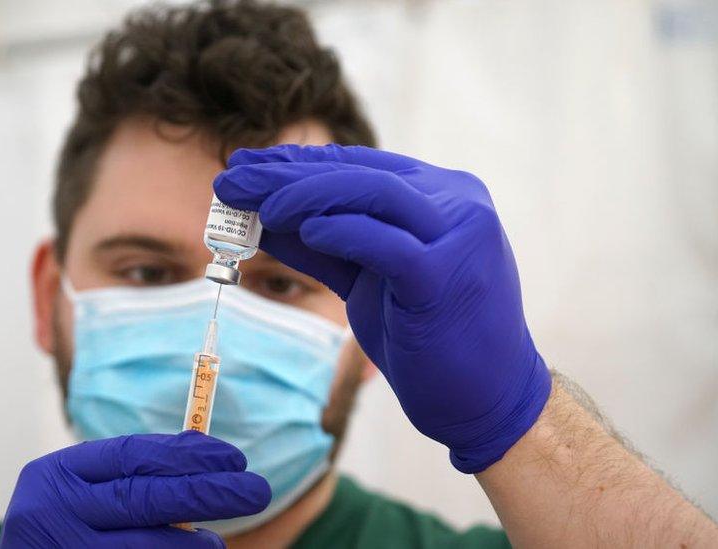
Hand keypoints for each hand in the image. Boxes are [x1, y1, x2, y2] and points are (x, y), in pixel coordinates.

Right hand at [0, 431, 270, 547]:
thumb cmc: (63, 528)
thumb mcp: (83, 493)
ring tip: (213, 545)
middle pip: (143, 499)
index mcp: (56, 475)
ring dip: (190, 544)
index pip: (132, 455)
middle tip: (255, 490)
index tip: (234, 458)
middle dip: (206, 493)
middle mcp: (54, 514)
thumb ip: (132, 476)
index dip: (188, 455)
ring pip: (144, 547)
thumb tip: (206, 457)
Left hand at [214, 144, 550, 472]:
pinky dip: (342, 232)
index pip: (360, 165)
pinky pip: (386, 244)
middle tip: (231, 181)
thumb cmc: (428, 335)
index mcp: (442, 195)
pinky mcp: (446, 276)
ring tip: (259, 206)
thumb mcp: (367, 278)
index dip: (297, 163)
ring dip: (306, 195)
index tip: (245, 168)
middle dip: (288, 174)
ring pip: (374, 194)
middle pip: (360, 174)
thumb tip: (261, 214)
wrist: (486, 398)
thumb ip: (323, 243)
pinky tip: (304, 232)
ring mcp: (458, 235)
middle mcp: (457, 203)